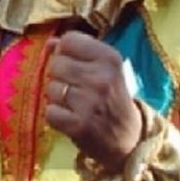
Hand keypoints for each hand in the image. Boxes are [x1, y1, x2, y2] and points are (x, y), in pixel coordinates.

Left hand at [46, 31, 141, 173]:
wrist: (130, 140)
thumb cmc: (113, 98)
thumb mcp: (105, 69)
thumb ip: (78, 51)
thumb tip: (49, 42)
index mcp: (110, 58)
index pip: (69, 40)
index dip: (65, 51)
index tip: (74, 63)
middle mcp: (101, 78)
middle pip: (56, 63)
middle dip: (60, 75)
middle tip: (75, 87)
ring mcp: (89, 102)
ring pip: (51, 88)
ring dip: (57, 97)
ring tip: (74, 103)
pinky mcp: (79, 126)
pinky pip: (49, 112)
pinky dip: (56, 116)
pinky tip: (70, 117)